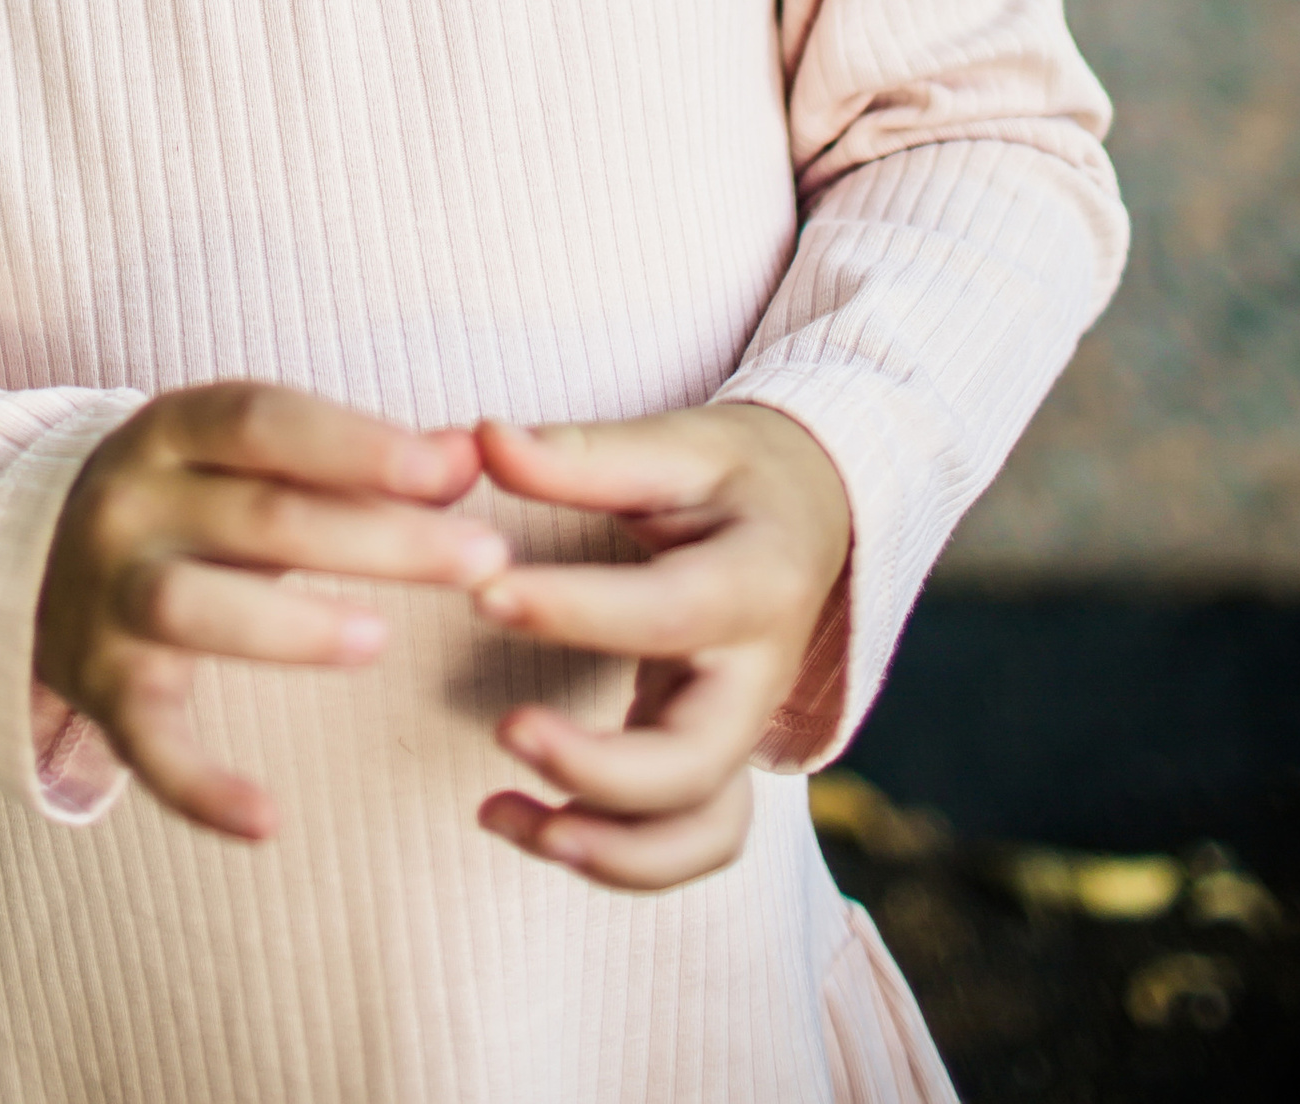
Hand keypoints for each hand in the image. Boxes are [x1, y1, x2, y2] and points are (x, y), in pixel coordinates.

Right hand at [33, 382, 506, 842]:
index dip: (356, 444)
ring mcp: (107, 600)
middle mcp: (129, 507)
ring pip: (189, 608)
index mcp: (171, 432)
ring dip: (288, 627)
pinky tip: (268, 822)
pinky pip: (147, 744)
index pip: (265, 423)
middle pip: (256, 519)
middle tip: (482, 559)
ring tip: (378, 642)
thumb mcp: (257, 458)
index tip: (448, 471)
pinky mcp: (104, 691)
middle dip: (377, 538)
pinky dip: (200, 787)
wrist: (38, 558)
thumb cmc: (192, 497)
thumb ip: (362, 459)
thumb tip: (468, 455)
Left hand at [469, 403, 851, 890]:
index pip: (667, 613)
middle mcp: (760, 676)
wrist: (815, 515)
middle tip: (506, 728)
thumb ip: (582, 456)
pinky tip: (531, 827)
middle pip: (697, 761)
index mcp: (756, 581)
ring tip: (499, 811)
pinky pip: (689, 843)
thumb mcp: (677, 446)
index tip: (484, 591)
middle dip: (598, 767)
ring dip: (605, 845)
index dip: (575, 611)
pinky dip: (619, 860)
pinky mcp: (720, 763)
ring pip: (699, 828)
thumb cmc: (735, 475)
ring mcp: (744, 732)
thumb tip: (484, 439)